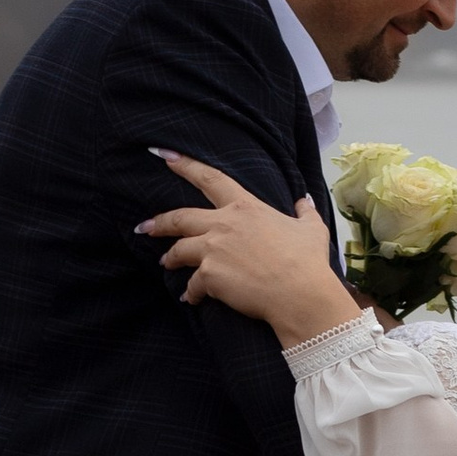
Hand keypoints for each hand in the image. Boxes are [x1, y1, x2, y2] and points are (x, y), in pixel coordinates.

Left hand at [141, 153, 362, 345]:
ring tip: (165, 264)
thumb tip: (304, 199)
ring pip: (179, 250)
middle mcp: (224, 224)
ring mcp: (213, 249)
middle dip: (159, 222)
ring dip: (170, 258)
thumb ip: (303, 211)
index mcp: (245, 207)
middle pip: (180, 218)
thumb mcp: (311, 229)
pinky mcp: (210, 276)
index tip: (164, 157)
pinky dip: (191, 293)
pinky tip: (190, 299)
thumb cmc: (307, 261)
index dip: (185, 165)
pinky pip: (192, 284)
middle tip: (144, 226)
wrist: (300, 293)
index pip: (210, 178)